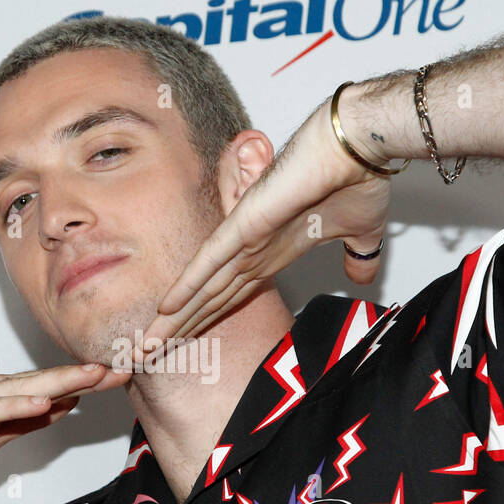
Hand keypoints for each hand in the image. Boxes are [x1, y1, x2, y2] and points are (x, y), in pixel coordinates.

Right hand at [0, 363, 130, 503]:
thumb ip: (20, 422)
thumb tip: (61, 408)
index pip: (46, 385)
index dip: (84, 380)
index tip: (121, 373)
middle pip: (40, 380)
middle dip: (83, 374)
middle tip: (124, 364)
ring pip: (18, 388)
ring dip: (58, 382)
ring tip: (93, 376)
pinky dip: (14, 406)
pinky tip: (41, 403)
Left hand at [133, 92, 394, 363]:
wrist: (360, 146)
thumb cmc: (357, 178)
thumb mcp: (360, 232)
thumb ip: (355, 256)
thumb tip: (362, 277)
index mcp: (271, 252)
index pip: (227, 295)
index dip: (202, 322)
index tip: (179, 344)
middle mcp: (253, 249)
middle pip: (205, 299)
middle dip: (175, 331)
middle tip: (141, 357)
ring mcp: (246, 238)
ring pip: (200, 289)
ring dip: (172, 322)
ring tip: (141, 351)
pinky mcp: (246, 225)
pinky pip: (211, 261)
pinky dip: (188, 287)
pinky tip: (165, 310)